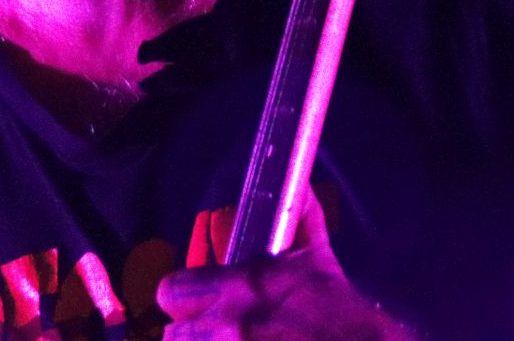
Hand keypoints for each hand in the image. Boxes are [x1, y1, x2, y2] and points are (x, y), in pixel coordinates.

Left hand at [156, 192, 413, 339]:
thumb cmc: (341, 311)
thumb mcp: (318, 260)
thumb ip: (302, 220)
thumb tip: (303, 187)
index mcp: (241, 286)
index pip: (171, 291)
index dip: (182, 299)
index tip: (196, 304)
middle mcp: (228, 325)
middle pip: (173, 335)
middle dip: (189, 333)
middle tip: (210, 332)